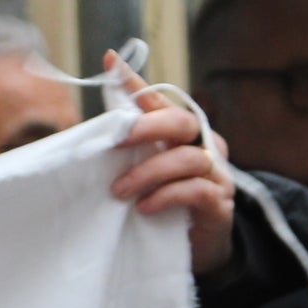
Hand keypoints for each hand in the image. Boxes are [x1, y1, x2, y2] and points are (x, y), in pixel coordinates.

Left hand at [108, 54, 234, 276]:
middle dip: (146, 127)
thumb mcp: (144, 174)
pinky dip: (167, 195)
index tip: (110, 61)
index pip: (158, 100)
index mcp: (181, 132)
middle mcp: (203, 144)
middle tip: (116, 141)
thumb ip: (126, 153)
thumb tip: (88, 139)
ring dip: (147, 173)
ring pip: (186, 158)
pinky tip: (145, 206)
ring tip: (119, 191)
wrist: (199, 246)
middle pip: (180, 121)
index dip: (135, 81)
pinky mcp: (219, 201)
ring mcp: (215, 172)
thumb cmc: (166, 203)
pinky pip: (196, 190)